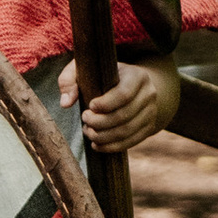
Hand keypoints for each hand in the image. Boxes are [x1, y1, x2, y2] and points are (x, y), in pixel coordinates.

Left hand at [60, 51, 179, 153]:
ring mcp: (151, 112)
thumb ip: (69, 80)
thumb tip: (65, 103)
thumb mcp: (87, 70)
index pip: (124, 94)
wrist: (133, 86)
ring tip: (88, 131)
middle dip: (100, 122)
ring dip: (103, 136)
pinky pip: (131, 142)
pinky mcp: (148, 127)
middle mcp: (149, 94)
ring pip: (127, 131)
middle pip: (124, 115)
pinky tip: (97, 144)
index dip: (105, 104)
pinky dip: (112, 147)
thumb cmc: (103, 76)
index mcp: (137, 76)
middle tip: (84, 119)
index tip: (90, 106)